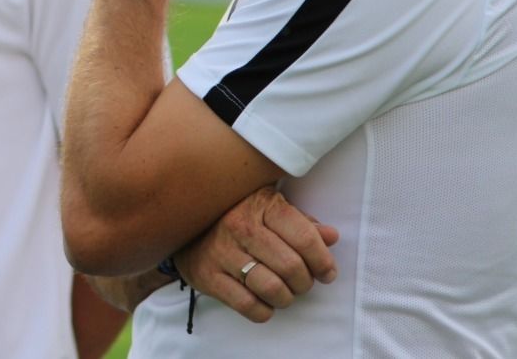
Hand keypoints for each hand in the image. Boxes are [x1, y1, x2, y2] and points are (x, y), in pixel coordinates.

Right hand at [173, 187, 337, 323]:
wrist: (185, 224)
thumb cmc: (238, 216)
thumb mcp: (270, 209)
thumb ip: (302, 223)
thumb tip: (331, 236)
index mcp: (260, 204)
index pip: (305, 237)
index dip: (323, 261)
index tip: (326, 272)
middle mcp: (239, 225)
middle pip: (292, 267)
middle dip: (305, 283)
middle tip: (302, 283)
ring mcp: (221, 251)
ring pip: (272, 289)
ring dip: (286, 298)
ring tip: (284, 293)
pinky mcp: (207, 275)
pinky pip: (248, 306)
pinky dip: (264, 311)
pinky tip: (264, 301)